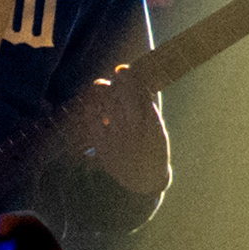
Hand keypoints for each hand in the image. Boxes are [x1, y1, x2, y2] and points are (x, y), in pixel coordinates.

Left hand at [54, 74, 171, 197]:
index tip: (124, 68)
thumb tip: (140, 84)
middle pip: (124, 98)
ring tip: (103, 85)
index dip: (132, 81)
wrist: (143, 181)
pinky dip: (91, 107)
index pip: (142, 98)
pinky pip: (93, 120)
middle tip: (119, 71)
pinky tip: (93, 101)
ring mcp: (117, 139)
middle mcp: (135, 132)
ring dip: (104, 91)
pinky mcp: (102, 145)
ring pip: (108, 106)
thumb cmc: (152, 150)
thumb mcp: (157, 131)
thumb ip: (148, 110)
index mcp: (153, 128)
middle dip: (120, 82)